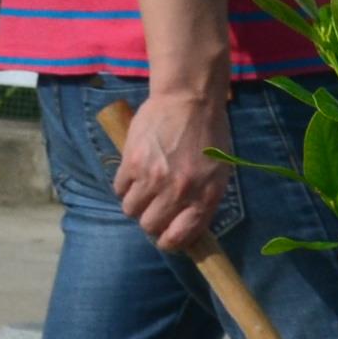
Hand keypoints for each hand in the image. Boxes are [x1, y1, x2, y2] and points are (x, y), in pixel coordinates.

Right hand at [114, 87, 233, 253]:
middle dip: (150, 218)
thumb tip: (184, 226)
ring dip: (135, 201)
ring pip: (131, 210)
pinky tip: (135, 170)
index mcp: (205, 195)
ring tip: (143, 185)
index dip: (169, 241)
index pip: (180, 237)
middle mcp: (179, 191)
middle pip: (150, 226)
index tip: (165, 235)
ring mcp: (154, 178)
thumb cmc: (207, 133)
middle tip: (153, 204)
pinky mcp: (132, 164)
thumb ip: (203, 199)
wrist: (190, 97)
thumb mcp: (218, 170)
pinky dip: (124, 184)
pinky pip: (119, 189)